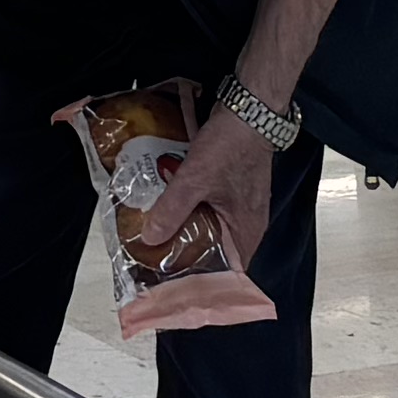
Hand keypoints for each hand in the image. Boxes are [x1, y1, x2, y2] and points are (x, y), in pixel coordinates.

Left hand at [147, 104, 277, 275]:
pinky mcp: (230, 190)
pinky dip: (190, 211)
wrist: (248, 109)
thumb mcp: (195, 179)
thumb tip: (149, 239)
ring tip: (155, 239)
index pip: (227, 274)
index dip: (202, 284)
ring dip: (186, 233)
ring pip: (210, 230)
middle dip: (187, 258)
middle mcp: (246, 225)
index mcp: (246, 232)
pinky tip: (167, 208)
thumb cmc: (229, 146)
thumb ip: (173, 209)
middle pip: (216, 253)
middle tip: (155, 264)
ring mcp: (239, 206)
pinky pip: (208, 210)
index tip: (173, 288)